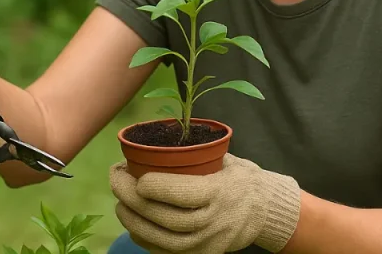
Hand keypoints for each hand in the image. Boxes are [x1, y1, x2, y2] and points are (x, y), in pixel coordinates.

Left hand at [109, 153, 300, 252]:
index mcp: (220, 192)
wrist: (264, 211)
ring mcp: (207, 242)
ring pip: (162, 239)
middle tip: (117, 180)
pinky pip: (166, 253)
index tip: (134, 173)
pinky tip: (132, 222)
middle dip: (132, 199)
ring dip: (133, 221)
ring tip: (119, 203)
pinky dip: (144, 239)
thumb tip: (154, 140)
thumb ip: (195, 153)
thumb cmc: (238, 178)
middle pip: (166, 218)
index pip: (183, 194)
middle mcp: (214, 221)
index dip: (154, 186)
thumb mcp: (225, 158)